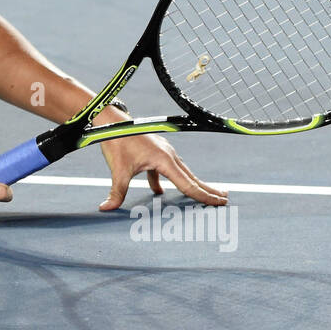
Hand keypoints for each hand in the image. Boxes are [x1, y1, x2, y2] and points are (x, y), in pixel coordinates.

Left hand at [97, 134, 226, 211]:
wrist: (111, 121)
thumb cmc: (117, 141)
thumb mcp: (117, 170)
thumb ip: (116, 192)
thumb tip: (105, 208)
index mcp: (164, 160)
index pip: (188, 184)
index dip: (204, 196)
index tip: (219, 203)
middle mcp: (168, 155)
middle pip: (192, 177)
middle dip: (209, 190)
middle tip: (225, 200)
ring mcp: (163, 151)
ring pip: (182, 172)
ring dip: (193, 184)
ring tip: (205, 193)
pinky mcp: (155, 151)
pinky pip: (165, 169)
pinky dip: (167, 181)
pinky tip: (160, 192)